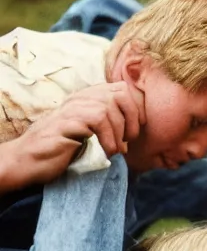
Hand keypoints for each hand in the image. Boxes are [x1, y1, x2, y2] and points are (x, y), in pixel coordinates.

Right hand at [1, 82, 143, 190]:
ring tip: (114, 150)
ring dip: (118, 133)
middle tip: (128, 139)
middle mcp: (79, 98)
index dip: (135, 107)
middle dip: (131, 118)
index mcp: (87, 97)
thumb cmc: (60, 149)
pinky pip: (97, 121)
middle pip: (120, 94)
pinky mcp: (65, 122)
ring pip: (109, 108)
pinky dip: (108, 138)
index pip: (122, 88)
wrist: (26, 161)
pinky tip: (105, 151)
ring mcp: (71, 108)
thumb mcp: (88, 131)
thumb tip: (137, 125)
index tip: (134, 129)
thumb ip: (108, 121)